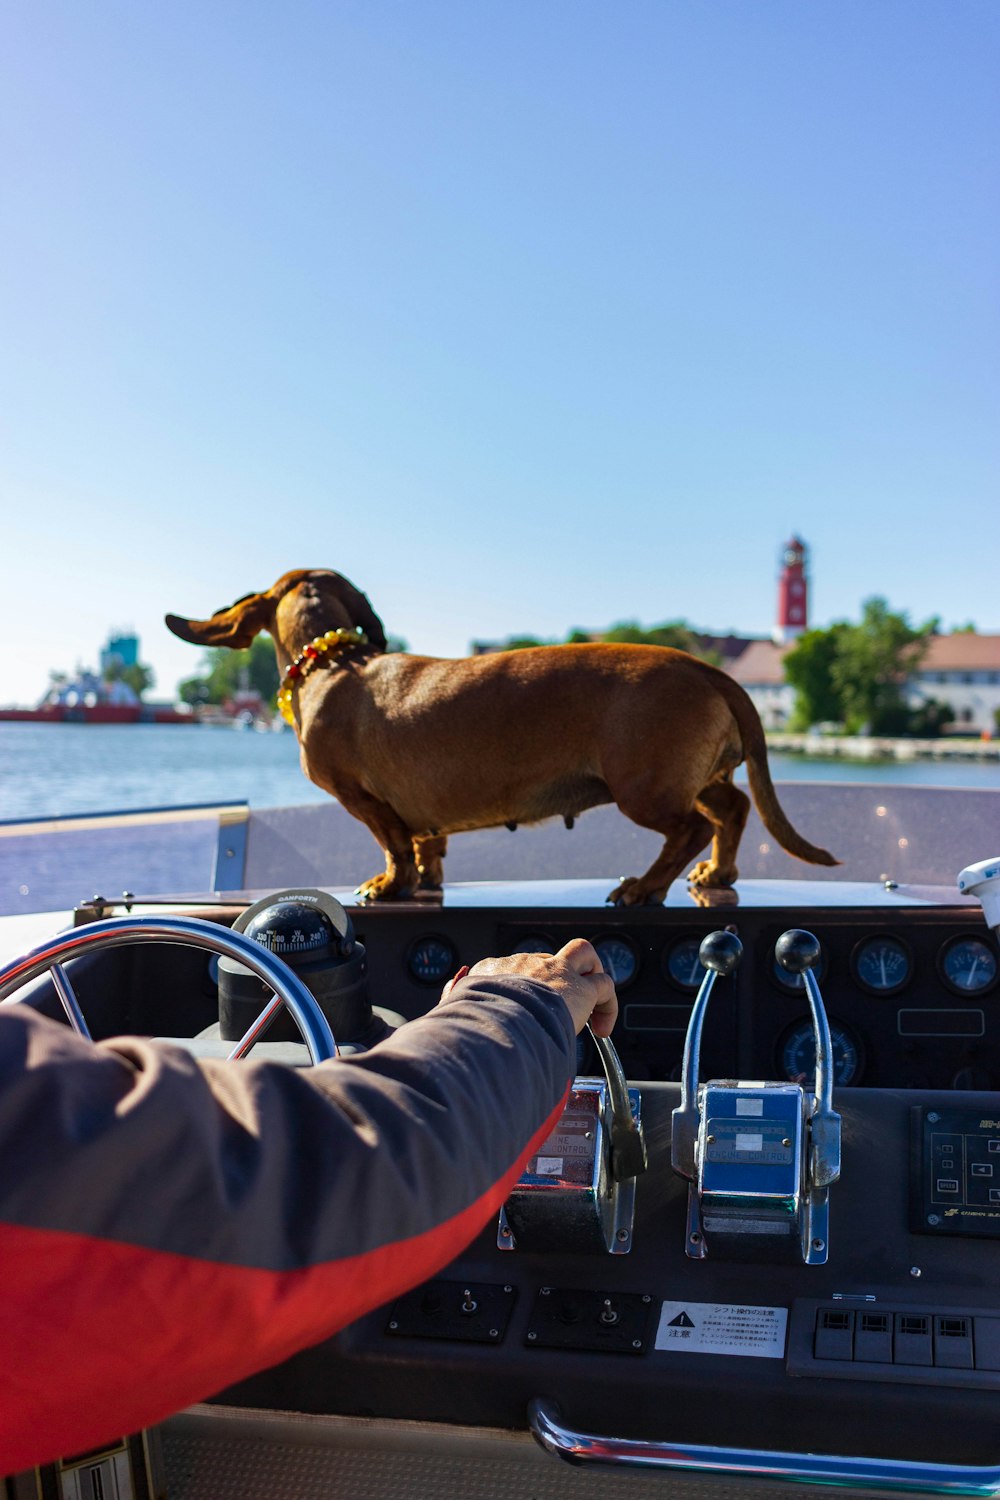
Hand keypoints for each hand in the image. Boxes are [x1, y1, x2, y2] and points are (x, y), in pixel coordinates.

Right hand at [441, 938, 617, 1037]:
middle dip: (556, 982)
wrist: (497, 1024)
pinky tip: (603, 1028)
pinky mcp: (579, 987)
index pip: (510, 969)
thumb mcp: (452, 1011)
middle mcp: (524, 965)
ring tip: (592, 1003)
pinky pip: (604, 985)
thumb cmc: (475, 1025)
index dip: (521, 988)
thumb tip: (450, 987)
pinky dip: (608, 1004)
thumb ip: (450, 997)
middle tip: (559, 1012)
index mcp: (491, 972)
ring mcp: (553, 972)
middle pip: (547, 962)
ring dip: (589, 973)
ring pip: (582, 954)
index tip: (524, 1010)